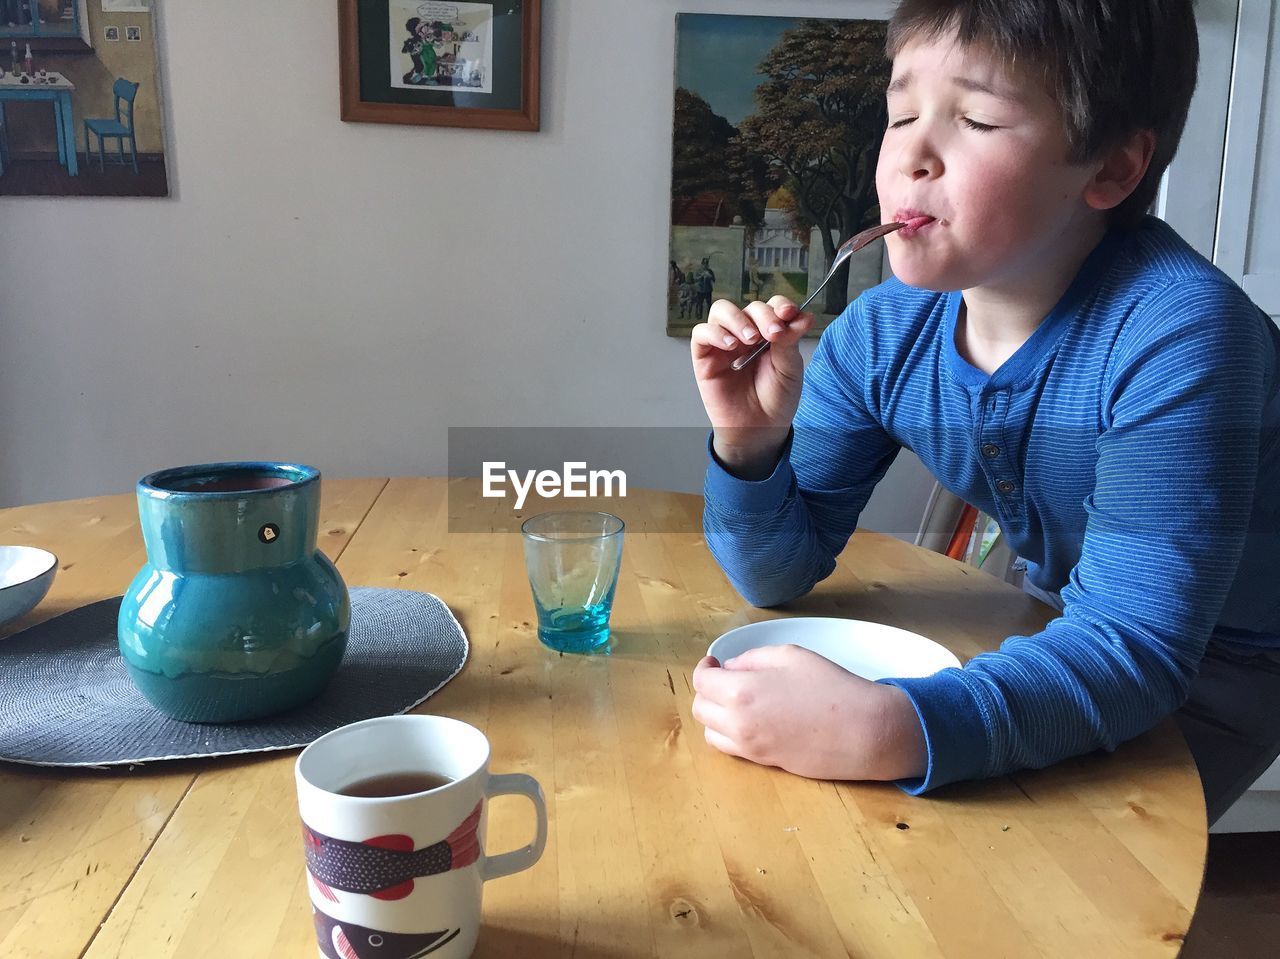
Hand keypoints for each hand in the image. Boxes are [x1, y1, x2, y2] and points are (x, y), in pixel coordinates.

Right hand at [690, 296, 813, 478]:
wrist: (760, 429)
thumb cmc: (776, 400)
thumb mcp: (790, 368)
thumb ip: (789, 340)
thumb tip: (801, 314)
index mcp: (769, 332)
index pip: (772, 306)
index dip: (780, 305)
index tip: (790, 313)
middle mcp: (746, 333)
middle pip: (749, 307)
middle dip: (764, 316)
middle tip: (774, 334)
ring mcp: (724, 343)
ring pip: (721, 311)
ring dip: (738, 319)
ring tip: (751, 339)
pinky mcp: (704, 357)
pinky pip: (702, 333)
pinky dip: (715, 333)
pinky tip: (731, 345)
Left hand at [691, 646, 926, 781]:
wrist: (863, 731)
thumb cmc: (830, 686)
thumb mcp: (789, 655)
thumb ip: (752, 659)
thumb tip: (731, 669)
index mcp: (739, 692)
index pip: (701, 682)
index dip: (704, 667)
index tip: (713, 661)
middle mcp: (737, 724)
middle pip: (700, 708)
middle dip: (707, 690)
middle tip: (725, 678)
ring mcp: (749, 748)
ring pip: (711, 733)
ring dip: (715, 714)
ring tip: (735, 701)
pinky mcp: (764, 763)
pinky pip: (731, 749)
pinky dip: (729, 733)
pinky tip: (750, 719)